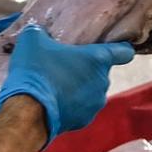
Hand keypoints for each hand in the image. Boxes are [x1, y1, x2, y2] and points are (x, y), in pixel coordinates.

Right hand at [0, 25, 133, 139]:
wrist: (27, 112)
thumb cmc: (35, 72)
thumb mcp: (31, 40)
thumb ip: (39, 31)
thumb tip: (37, 31)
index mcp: (98, 59)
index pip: (124, 51)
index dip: (120, 48)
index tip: (112, 47)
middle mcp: (102, 82)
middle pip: (101, 72)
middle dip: (85, 69)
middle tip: (64, 66)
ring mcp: (95, 104)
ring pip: (90, 91)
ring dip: (78, 88)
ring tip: (55, 86)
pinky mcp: (84, 121)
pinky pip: (80, 108)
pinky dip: (70, 105)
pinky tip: (52, 102)